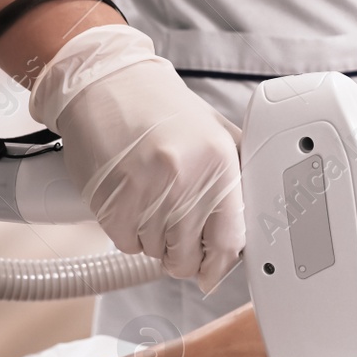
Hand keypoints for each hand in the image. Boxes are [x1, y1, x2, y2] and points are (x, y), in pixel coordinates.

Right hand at [30, 26, 243, 291]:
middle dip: (184, 258)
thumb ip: (238, 174)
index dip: (221, 266)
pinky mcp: (110, 200)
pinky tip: (132, 204)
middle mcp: (184, 178)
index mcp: (219, 161)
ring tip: (152, 204)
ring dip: (155, 242)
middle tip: (179, 241)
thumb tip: (250, 224)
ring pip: (155, 253)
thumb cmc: (160, 108)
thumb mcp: (215, 131)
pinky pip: (126, 244)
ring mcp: (145, 191)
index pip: (229, 241)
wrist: (106, 83)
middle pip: (188, 257)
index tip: (213, 273)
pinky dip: (129, 234)